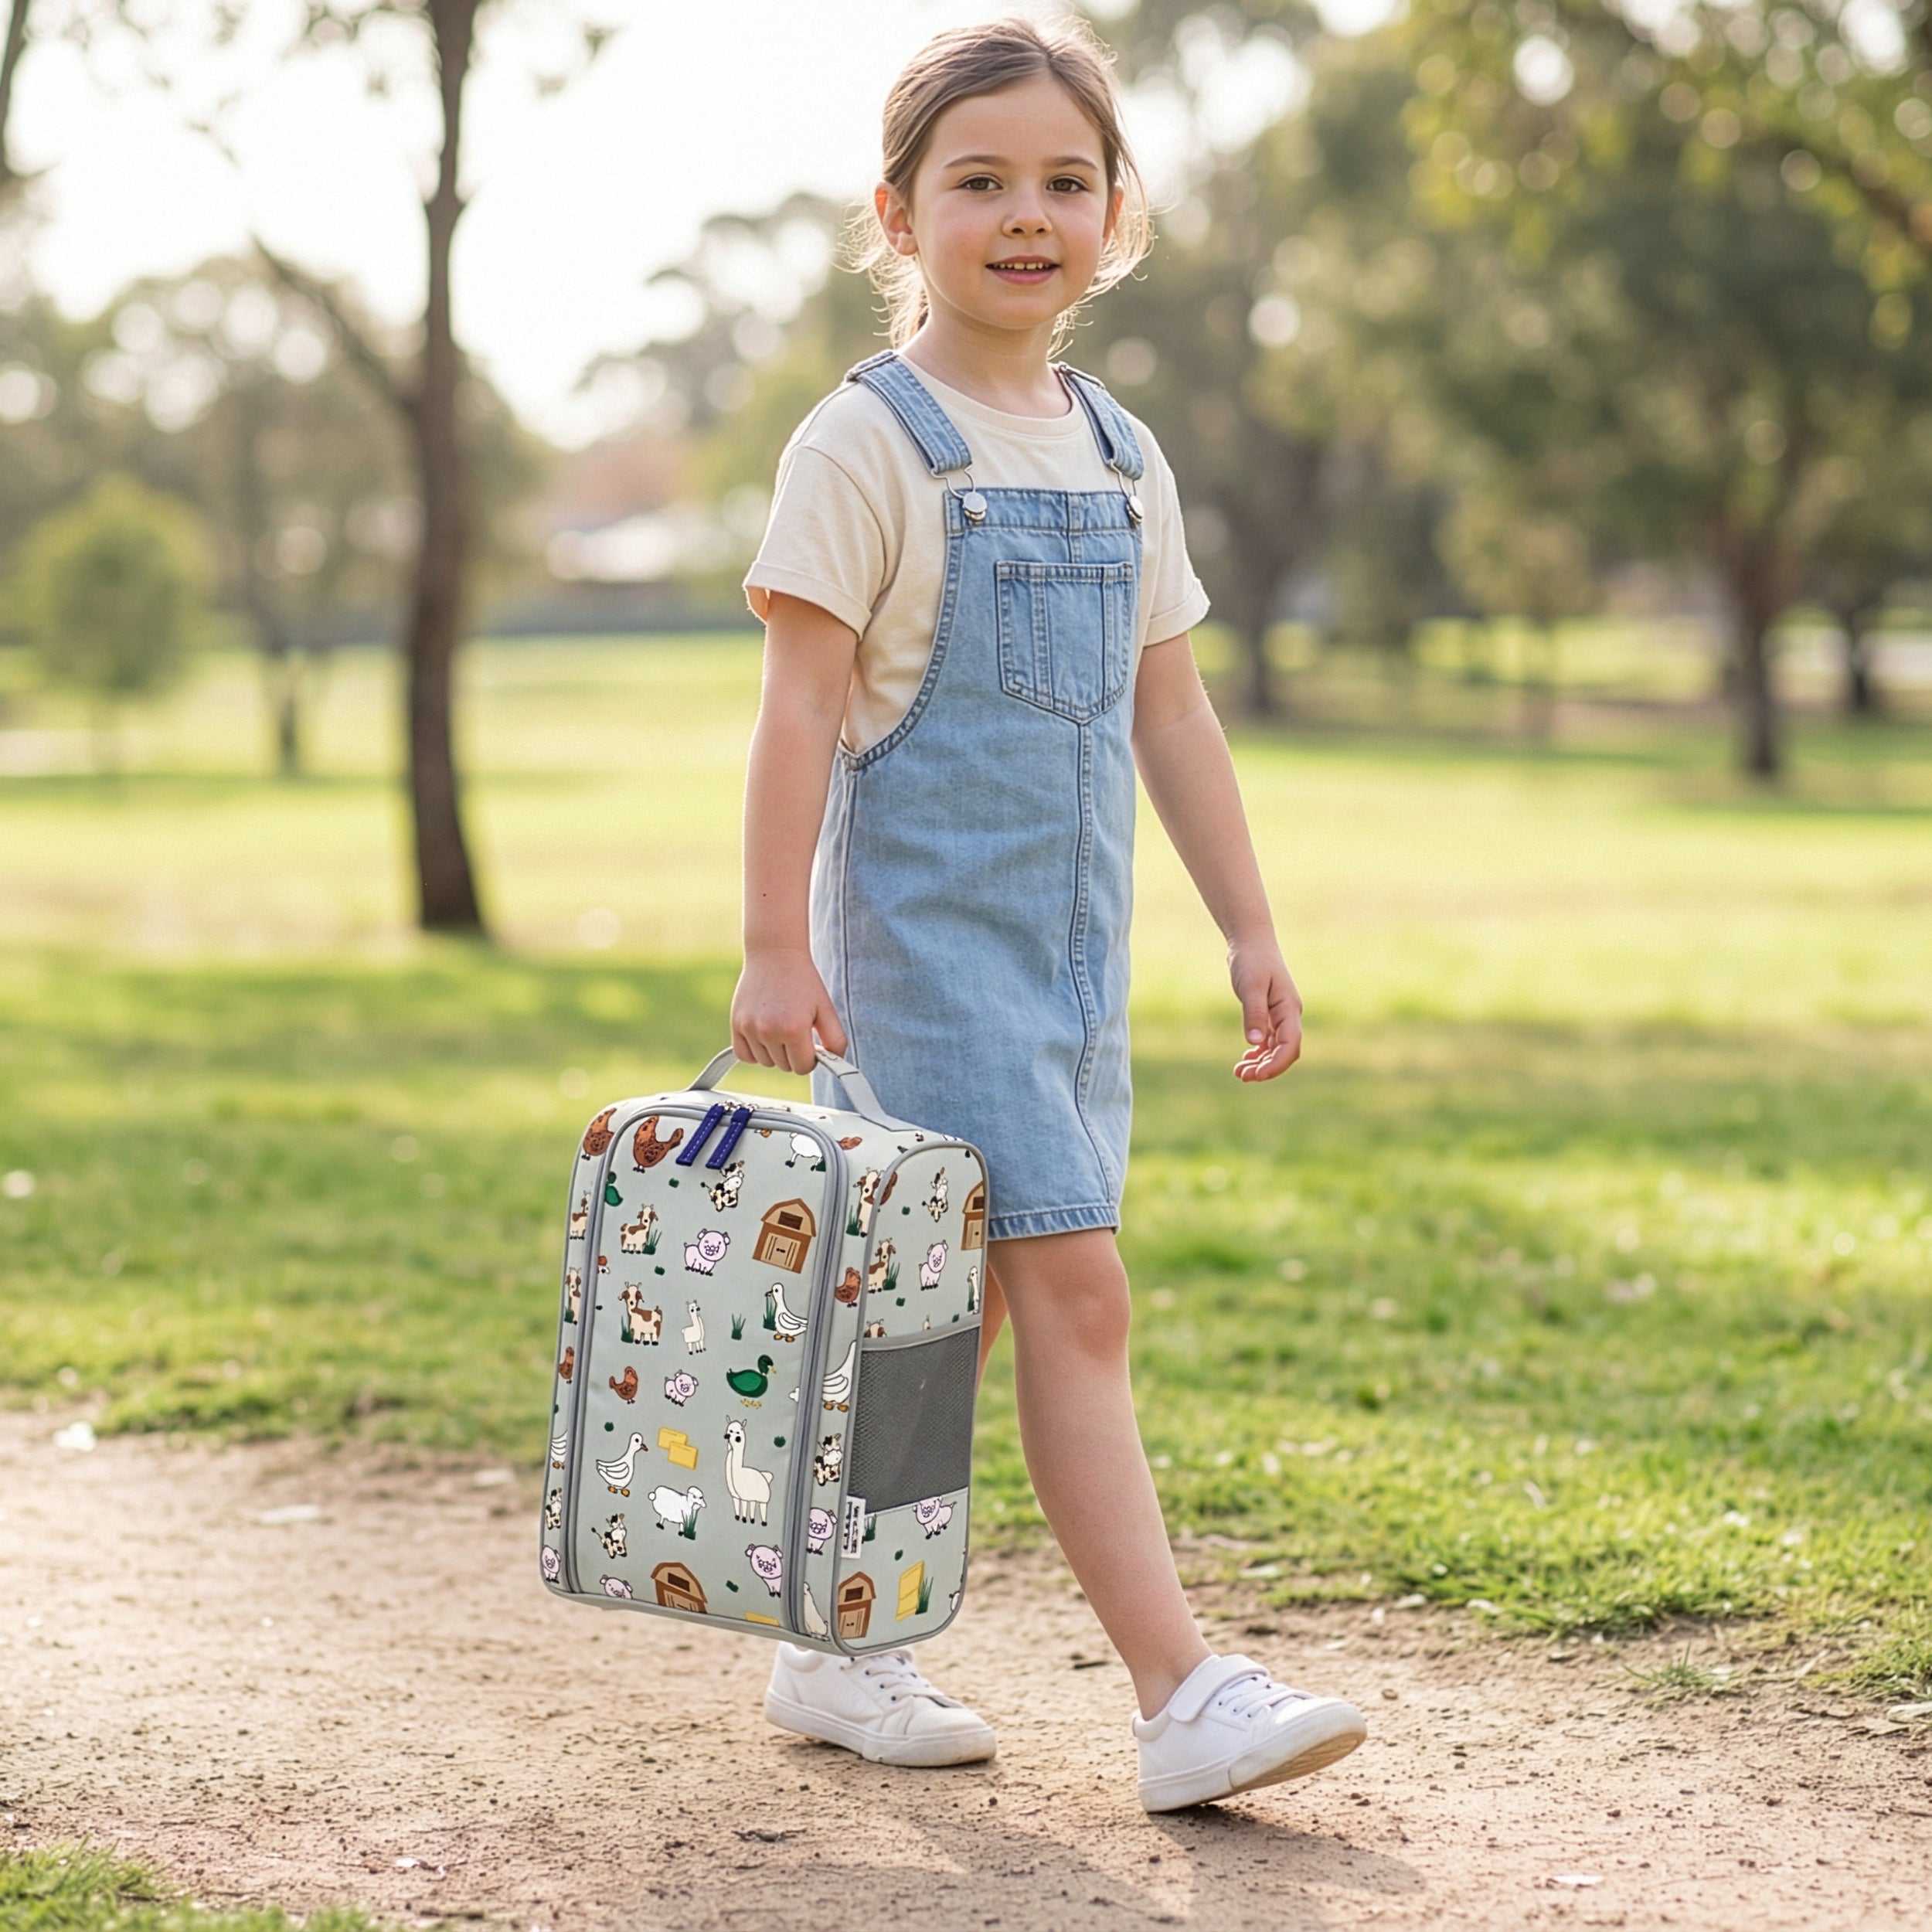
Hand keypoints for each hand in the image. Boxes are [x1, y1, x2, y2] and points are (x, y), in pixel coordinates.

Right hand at [731, 946, 847, 1074]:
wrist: (775, 955)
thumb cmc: (803, 981)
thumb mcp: (826, 1008)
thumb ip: (835, 1039)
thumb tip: (836, 1063)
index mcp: (794, 1029)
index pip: (803, 1067)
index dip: (811, 1057)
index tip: (810, 1042)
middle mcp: (769, 1031)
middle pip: (785, 1066)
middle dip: (794, 1053)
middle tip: (796, 1028)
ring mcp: (749, 1028)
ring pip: (766, 1062)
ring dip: (775, 1052)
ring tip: (780, 1025)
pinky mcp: (736, 1024)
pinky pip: (744, 1055)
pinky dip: (755, 1051)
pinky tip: (764, 1035)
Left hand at [1229, 936, 1301, 1081]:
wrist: (1251, 942)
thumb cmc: (1252, 961)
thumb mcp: (1251, 987)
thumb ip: (1254, 1014)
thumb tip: (1256, 1043)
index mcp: (1289, 1009)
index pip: (1290, 1045)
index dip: (1276, 1064)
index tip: (1257, 1075)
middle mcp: (1288, 1014)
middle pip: (1285, 1051)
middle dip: (1267, 1067)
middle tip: (1243, 1077)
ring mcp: (1280, 1015)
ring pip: (1276, 1047)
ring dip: (1261, 1062)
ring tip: (1240, 1072)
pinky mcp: (1269, 1013)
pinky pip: (1269, 1040)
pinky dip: (1259, 1052)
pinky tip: (1246, 1058)